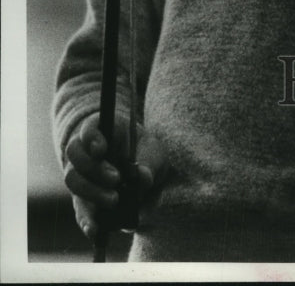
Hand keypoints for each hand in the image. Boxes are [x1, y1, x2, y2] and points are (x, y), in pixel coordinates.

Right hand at [64, 114, 167, 239]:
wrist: (144, 171)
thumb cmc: (146, 153)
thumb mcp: (155, 153)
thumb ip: (150, 163)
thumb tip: (142, 179)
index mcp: (103, 131)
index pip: (89, 129)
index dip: (91, 138)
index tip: (101, 149)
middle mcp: (85, 151)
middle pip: (76, 155)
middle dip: (94, 169)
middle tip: (116, 179)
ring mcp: (81, 175)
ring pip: (73, 180)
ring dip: (91, 192)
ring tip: (113, 201)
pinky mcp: (84, 200)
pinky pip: (79, 210)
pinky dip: (86, 220)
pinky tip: (95, 231)